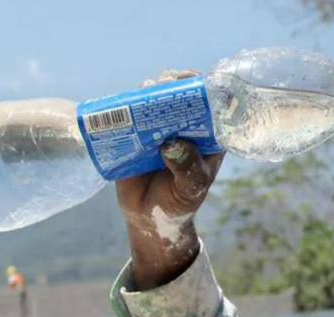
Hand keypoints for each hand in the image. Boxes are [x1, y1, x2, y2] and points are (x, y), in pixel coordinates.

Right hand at [115, 69, 225, 289]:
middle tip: (164, 84)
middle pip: (178, 95)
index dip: (202, 88)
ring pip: (153, 99)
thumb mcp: (190, 188)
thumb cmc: (178, 202)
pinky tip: (124, 105)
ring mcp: (158, 129)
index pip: (209, 104)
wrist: (149, 218)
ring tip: (145, 93)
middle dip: (172, 84)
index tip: (193, 82)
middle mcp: (182, 127)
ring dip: (148, 91)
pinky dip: (126, 107)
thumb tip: (172, 143)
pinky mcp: (135, 135)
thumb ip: (187, 168)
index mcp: (205, 136)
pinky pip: (130, 115)